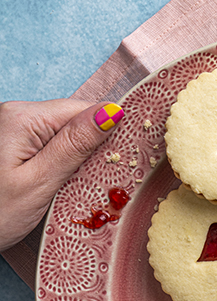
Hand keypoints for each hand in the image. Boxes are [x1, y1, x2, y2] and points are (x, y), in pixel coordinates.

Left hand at [0, 98, 124, 250]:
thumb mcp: (38, 183)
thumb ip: (74, 146)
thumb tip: (112, 112)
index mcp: (23, 117)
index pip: (84, 111)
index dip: (108, 134)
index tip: (122, 164)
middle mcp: (16, 115)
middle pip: (74, 123)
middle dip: (91, 151)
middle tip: (95, 185)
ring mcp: (11, 130)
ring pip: (63, 137)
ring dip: (76, 162)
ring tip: (75, 190)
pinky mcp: (11, 147)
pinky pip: (48, 148)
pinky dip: (60, 167)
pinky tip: (59, 188)